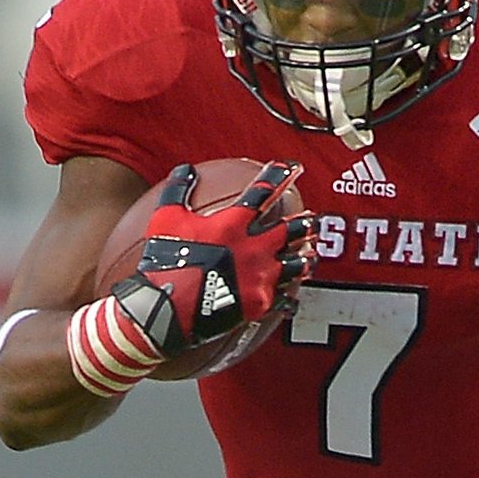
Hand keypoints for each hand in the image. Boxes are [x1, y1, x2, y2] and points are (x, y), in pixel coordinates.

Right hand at [107, 161, 314, 363]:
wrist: (167, 308)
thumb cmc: (165, 262)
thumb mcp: (166, 219)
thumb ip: (178, 191)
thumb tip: (184, 170)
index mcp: (233, 224)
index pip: (262, 193)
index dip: (278, 177)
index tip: (290, 169)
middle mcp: (254, 248)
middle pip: (290, 231)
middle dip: (305, 223)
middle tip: (313, 220)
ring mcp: (259, 276)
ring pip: (295, 265)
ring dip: (304, 258)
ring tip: (310, 256)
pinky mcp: (259, 303)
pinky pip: (282, 298)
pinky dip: (288, 296)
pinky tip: (292, 297)